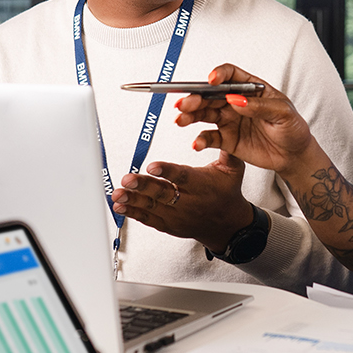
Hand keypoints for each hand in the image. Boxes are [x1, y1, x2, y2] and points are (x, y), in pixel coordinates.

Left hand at [109, 152, 256, 252]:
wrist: (227, 224)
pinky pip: (148, 219)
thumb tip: (218, 127)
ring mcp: (177, 215)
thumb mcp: (233, 169)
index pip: (183, 177)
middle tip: (128, 179)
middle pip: (163, 193)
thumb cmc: (227, 192)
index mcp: (202, 185)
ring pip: (152, 207)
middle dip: (143, 186)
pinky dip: (133, 213)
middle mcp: (189, 202)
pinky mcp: (169, 224)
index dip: (167, 171)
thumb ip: (225, 148)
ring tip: (118, 193)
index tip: (152, 166)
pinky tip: (120, 206)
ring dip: (133, 200)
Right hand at [173, 64, 320, 177]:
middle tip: (186, 104)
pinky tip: (196, 143)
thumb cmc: (293, 129)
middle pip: (210, 95)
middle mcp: (235, 102)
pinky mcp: (227, 139)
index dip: (218, 75)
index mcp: (250, 89)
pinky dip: (200, 140)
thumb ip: (259, 106)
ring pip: (204, 114)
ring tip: (181, 120)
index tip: (211, 81)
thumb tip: (236, 99)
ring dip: (190, 115)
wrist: (294, 156)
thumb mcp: (282, 114)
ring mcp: (229, 120)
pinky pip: (209, 137)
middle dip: (196, 98)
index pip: (230, 76)